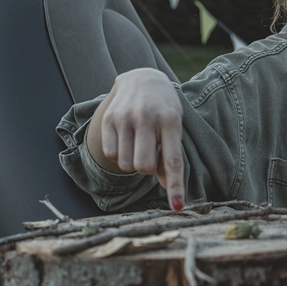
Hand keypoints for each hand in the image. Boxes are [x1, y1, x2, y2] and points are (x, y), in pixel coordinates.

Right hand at [87, 68, 184, 209]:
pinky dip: (119, 153)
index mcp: (171, 121)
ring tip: (139, 144)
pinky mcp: (109, 118)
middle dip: (147, 168)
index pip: (173, 160)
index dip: (176, 186)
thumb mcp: (174, 128)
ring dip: (133, 161)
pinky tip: (126, 138)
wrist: (143, 78)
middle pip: (144, 167)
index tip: (177, 207)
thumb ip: (170, 158)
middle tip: (150, 154)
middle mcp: (147, 117)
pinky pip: (111, 154)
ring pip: (126, 164)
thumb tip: (170, 191)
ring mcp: (126, 117)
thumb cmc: (164, 110)